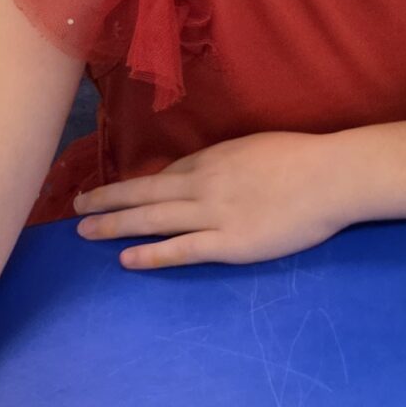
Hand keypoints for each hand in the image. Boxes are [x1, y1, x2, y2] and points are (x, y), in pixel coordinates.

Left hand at [75, 132, 358, 269]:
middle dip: (106, 200)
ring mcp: (212, 215)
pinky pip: (181, 250)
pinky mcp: (228, 244)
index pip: (164, 175)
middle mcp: (202, 185)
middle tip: (74, 206)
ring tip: (84, 232)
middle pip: (143, 194)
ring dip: (114, 225)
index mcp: (212, 160)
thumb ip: (228, 161)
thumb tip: (209, 169)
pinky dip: (150, 254)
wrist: (331, 177)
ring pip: (152, 220)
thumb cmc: (303, 158)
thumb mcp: (256, 147)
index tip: (111, 191)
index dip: (133, 185)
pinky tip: (126, 259)